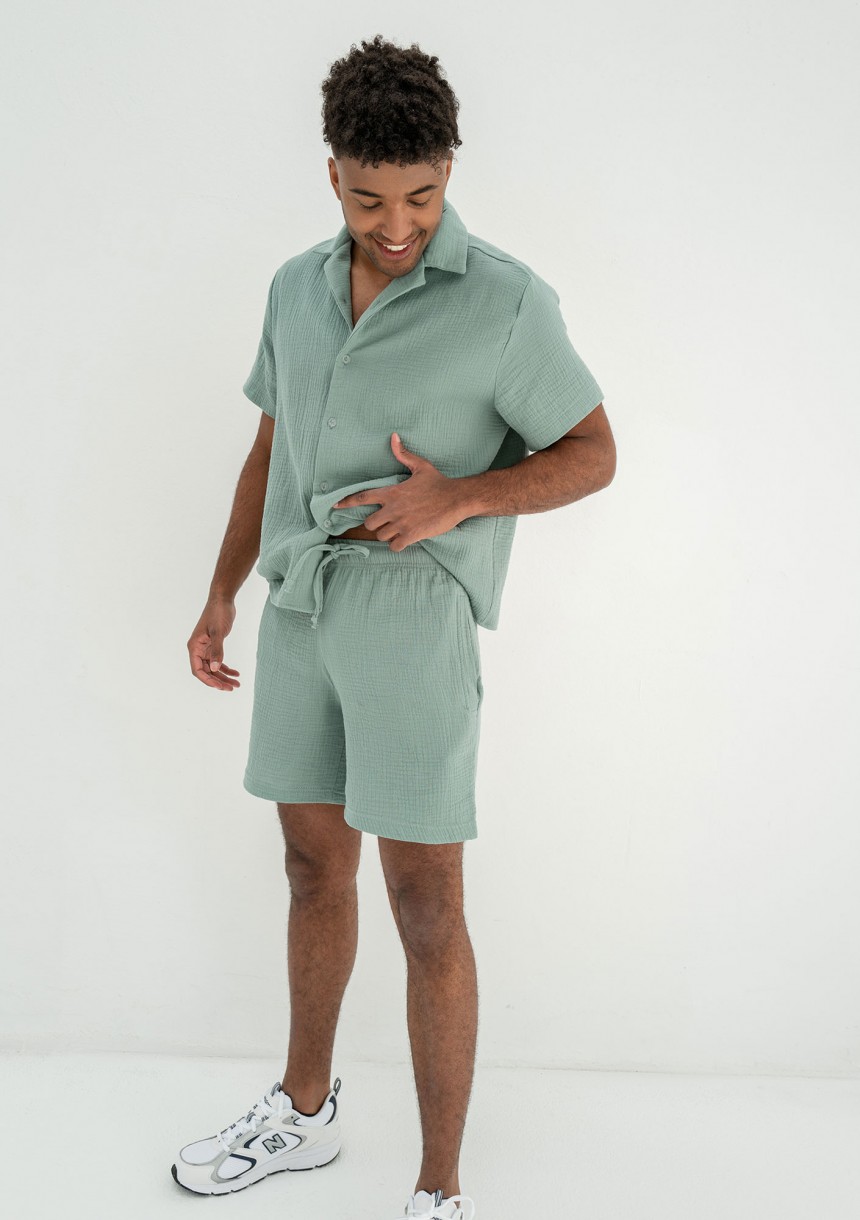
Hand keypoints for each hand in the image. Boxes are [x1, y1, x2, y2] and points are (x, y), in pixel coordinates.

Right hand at [187, 596, 240, 689]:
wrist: (222, 600)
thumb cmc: (218, 613)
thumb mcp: (218, 632)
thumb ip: (217, 650)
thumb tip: (214, 669)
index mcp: (194, 647)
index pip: (197, 670)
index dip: (208, 680)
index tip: (220, 686)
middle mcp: (197, 649)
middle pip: (206, 671)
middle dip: (218, 681)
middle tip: (232, 688)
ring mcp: (205, 648)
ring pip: (213, 668)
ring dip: (224, 676)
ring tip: (237, 684)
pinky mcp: (213, 645)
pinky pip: (217, 661)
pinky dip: (226, 668)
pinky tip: (236, 673)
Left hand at [331, 433, 468, 549]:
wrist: (457, 498)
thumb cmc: (439, 482)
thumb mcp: (420, 466)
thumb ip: (403, 454)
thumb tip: (393, 437)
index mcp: (392, 492)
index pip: (362, 497)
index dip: (346, 502)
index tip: (335, 506)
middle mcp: (393, 509)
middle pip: (369, 523)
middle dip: (376, 524)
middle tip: (387, 521)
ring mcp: (401, 523)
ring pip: (381, 535)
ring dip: (388, 534)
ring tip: (399, 529)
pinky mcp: (411, 535)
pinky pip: (394, 546)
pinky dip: (397, 545)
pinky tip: (405, 539)